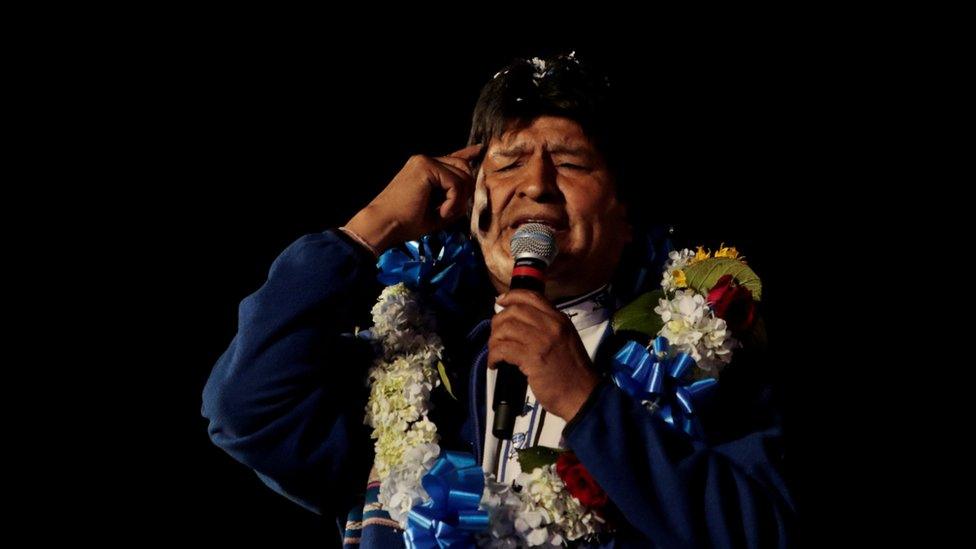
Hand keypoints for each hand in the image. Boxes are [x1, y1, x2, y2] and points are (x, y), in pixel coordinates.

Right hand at [345, 144, 482, 253]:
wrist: (383, 225)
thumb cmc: (405, 223)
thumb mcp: (437, 210)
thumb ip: (454, 198)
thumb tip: (471, 191)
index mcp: (424, 169)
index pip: (452, 157)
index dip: (467, 153)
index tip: (480, 148)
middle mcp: (424, 160)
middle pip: (463, 166)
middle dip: (466, 190)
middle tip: (452, 211)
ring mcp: (424, 161)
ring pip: (462, 175)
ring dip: (459, 200)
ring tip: (443, 214)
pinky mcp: (425, 166)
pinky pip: (455, 183)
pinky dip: (453, 201)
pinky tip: (441, 212)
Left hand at [488, 289, 599, 420]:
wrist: (583, 395)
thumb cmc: (573, 372)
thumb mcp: (566, 340)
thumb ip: (548, 328)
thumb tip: (521, 323)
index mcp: (560, 319)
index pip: (531, 296)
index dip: (511, 296)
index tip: (500, 301)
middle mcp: (551, 325)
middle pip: (515, 310)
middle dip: (498, 321)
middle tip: (495, 336)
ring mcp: (541, 340)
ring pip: (506, 328)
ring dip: (494, 340)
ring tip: (494, 352)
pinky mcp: (532, 357)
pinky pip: (503, 349)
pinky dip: (494, 356)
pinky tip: (495, 364)